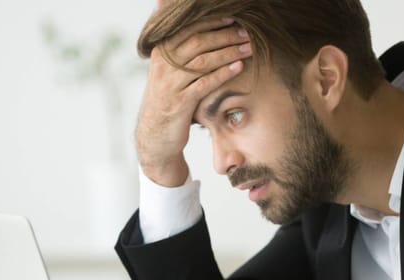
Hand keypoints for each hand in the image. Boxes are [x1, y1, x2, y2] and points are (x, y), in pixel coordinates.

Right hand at [135, 18, 251, 185]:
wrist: (155, 135)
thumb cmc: (167, 101)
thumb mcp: (167, 73)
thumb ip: (178, 51)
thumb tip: (188, 25)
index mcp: (160, 54)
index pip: (187, 30)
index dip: (210, 23)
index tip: (232, 19)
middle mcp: (163, 66)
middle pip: (197, 42)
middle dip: (224, 35)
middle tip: (245, 32)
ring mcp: (170, 85)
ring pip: (203, 61)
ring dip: (229, 52)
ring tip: (248, 47)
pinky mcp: (180, 103)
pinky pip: (205, 83)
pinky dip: (223, 73)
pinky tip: (239, 67)